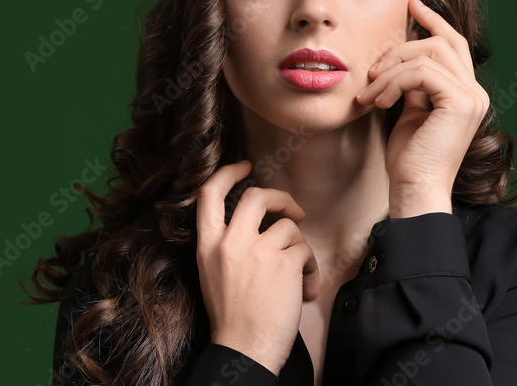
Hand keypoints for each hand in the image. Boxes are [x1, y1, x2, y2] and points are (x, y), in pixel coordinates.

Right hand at [195, 161, 319, 375]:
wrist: (245, 349)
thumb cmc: (232, 319)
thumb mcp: (213, 274)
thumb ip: (226, 245)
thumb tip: (257, 222)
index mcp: (207, 246)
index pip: (208, 194)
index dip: (227, 173)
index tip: (244, 167)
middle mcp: (229, 243)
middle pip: (256, 196)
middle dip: (279, 197)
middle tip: (292, 211)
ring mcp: (257, 251)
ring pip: (288, 227)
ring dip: (299, 249)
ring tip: (298, 276)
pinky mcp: (284, 263)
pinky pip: (305, 250)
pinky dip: (310, 269)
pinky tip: (305, 290)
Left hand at [355, 0, 489, 216]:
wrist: (414, 190)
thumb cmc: (408, 160)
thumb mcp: (409, 112)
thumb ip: (412, 86)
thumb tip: (399, 62)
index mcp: (466, 93)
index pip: (454, 44)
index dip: (434, 21)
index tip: (411, 5)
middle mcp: (475, 92)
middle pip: (441, 43)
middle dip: (402, 47)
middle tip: (372, 68)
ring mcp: (472, 97)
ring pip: (428, 55)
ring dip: (390, 70)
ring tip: (369, 93)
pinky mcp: (460, 103)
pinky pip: (422, 72)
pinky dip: (394, 82)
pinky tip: (378, 100)